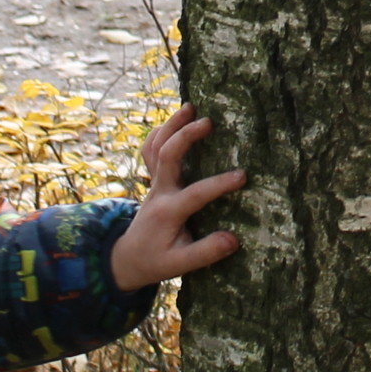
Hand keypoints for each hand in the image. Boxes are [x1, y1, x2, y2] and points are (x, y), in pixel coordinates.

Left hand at [109, 105, 246, 291]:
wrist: (127, 258)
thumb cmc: (156, 261)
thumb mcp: (179, 265)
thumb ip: (205, 252)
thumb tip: (233, 239)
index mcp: (168, 212)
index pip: (195, 193)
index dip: (219, 184)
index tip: (243, 176)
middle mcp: (158, 192)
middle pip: (166, 155)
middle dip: (186, 136)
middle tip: (209, 121)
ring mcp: (153, 183)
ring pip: (156, 146)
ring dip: (171, 124)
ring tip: (190, 106)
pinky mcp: (153, 180)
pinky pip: (150, 150)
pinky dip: (160, 132)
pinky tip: (176, 120)